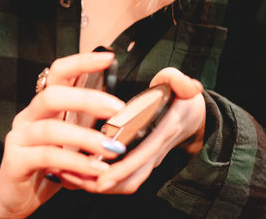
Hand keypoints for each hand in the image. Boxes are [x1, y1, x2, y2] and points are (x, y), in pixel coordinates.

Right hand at [0, 52, 124, 218]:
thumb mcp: (70, 145)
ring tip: (112, 148)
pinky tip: (96, 170)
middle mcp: (28, 117)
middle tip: (117, 108)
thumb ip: (88, 129)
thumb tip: (122, 119)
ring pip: (51, 129)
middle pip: (52, 95)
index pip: (58, 74)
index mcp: (43, 108)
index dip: (80, 62)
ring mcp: (19, 138)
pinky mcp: (16, 161)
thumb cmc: (46, 167)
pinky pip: (47, 157)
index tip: (108, 58)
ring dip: (85, 137)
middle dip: (86, 98)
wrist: (12, 196)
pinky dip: (75, 163)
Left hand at [90, 67, 205, 193]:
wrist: (190, 112)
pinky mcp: (142, 160)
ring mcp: (149, 157)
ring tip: (74, 180)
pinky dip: (105, 180)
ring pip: (128, 181)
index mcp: (164, 129)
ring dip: (103, 184)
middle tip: (78, 182)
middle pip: (133, 175)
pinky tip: (81, 175)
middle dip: (106, 182)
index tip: (103, 178)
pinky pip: (125, 178)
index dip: (124, 167)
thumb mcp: (178, 83)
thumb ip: (179, 81)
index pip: (144, 153)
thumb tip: (184, 84)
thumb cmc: (179, 96)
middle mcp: (156, 148)